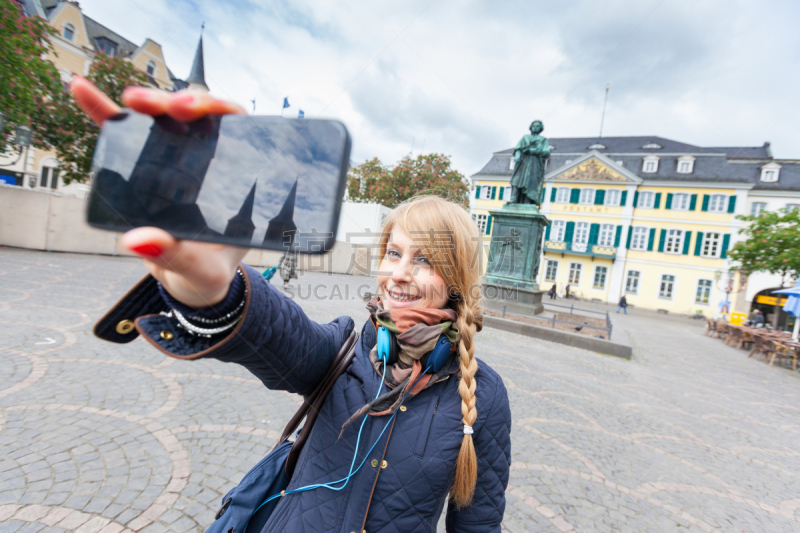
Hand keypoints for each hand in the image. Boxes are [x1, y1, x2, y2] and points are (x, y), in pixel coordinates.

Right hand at [71, 77, 248, 307]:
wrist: (191, 286)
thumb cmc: (208, 275)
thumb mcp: (201, 272)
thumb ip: (177, 258)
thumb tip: (137, 240)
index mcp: (236, 183)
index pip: (239, 134)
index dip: (225, 112)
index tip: (205, 111)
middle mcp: (209, 165)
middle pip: (201, 120)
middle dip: (184, 103)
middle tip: (171, 107)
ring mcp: (176, 162)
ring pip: (166, 120)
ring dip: (150, 103)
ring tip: (132, 100)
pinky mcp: (145, 168)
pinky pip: (125, 136)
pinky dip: (103, 112)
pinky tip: (82, 89)